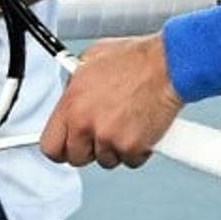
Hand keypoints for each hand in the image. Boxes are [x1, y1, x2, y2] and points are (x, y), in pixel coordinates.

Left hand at [40, 36, 181, 168]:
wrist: (170, 65)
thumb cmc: (137, 59)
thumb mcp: (92, 59)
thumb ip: (76, 84)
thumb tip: (71, 95)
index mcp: (72, 104)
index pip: (50, 146)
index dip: (62, 147)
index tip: (70, 144)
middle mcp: (86, 123)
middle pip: (77, 158)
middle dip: (90, 148)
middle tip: (105, 131)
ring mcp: (108, 138)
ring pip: (106, 160)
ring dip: (116, 148)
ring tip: (128, 122)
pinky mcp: (132, 148)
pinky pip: (131, 160)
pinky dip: (139, 150)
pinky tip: (143, 128)